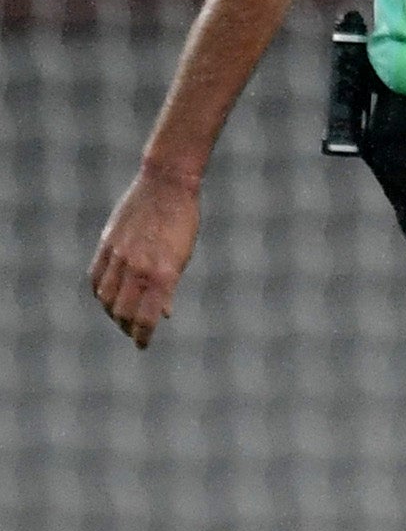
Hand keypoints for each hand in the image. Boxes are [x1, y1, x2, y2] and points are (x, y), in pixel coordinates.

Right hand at [90, 169, 202, 348]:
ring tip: (122, 318)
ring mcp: (118, 256)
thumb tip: (163, 314)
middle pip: (122, 312)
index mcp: (161, 273)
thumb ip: (169, 287)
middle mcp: (137, 268)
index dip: (142, 336)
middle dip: (128, 327)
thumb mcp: (183, 256)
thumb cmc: (183, 221)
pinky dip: (100, 293)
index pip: (145, 317)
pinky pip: (96, 278)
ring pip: (106, 298)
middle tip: (134, 333)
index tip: (143, 345)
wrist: (166, 185)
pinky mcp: (106, 245)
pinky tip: (107, 297)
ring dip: (113, 312)